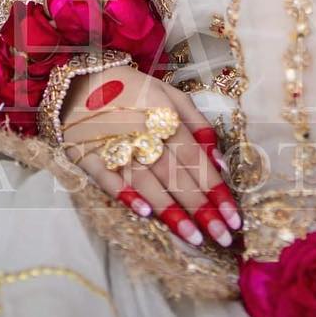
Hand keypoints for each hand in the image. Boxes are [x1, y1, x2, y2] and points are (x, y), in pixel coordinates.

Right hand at [58, 63, 241, 250]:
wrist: (80, 78)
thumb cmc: (133, 90)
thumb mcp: (170, 94)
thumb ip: (197, 125)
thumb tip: (220, 161)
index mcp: (164, 113)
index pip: (195, 157)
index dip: (215, 188)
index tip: (234, 217)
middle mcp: (142, 129)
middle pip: (175, 174)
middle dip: (201, 208)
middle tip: (222, 237)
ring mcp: (113, 143)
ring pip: (146, 181)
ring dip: (171, 211)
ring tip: (194, 238)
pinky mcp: (88, 154)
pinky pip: (109, 178)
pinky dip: (126, 194)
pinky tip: (145, 213)